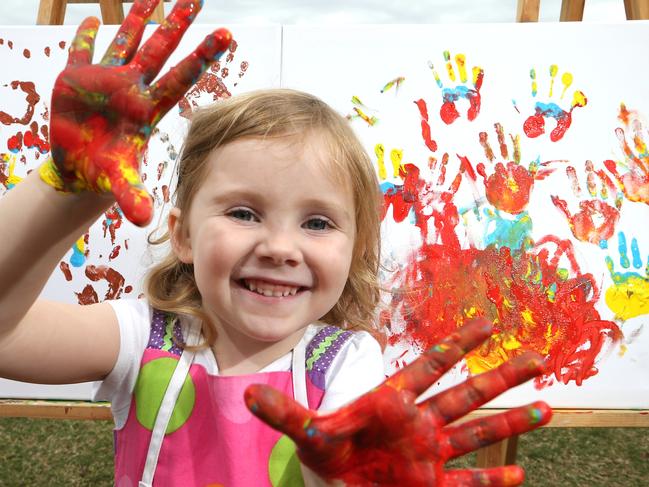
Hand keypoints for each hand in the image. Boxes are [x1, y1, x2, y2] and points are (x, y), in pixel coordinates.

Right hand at [44, 0, 230, 225]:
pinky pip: (81, 53)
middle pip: (159, 51)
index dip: (201, 58)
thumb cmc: (108, 173)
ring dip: (136, 18)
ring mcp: (106, 81)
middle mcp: (131, 89)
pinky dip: (85, 38)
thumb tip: (142, 221)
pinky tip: (93, 21)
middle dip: (176, 25)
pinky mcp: (76, 80)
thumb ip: (131, 195)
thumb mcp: (119, 183)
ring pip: (126, 42)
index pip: (180, 78)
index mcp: (148, 110)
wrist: (83, 169)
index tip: (226, 36)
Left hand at [245, 319, 551, 485]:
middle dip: (500, 374)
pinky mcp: (433, 485)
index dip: (457, 342)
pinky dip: (493, 480)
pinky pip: (470, 482)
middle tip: (537, 354)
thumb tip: (245, 397)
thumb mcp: (308, 434)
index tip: (485, 319)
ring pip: (477, 431)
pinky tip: (522, 477)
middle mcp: (420, 422)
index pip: (431, 364)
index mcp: (395, 400)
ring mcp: (430, 454)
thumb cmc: (328, 458)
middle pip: (467, 392)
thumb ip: (284, 413)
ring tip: (547, 408)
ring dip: (510, 422)